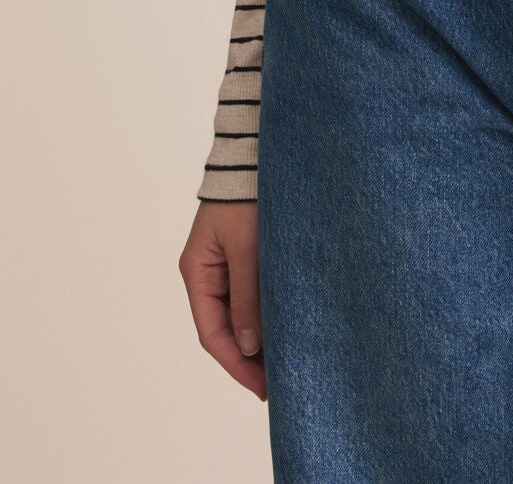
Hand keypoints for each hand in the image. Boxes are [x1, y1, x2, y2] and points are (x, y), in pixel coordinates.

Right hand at [178, 200, 266, 400]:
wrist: (253, 156)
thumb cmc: (246, 197)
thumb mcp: (247, 248)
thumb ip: (247, 296)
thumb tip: (250, 346)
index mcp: (197, 273)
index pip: (212, 333)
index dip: (237, 364)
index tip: (262, 387)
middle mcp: (207, 275)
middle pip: (225, 329)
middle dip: (249, 358)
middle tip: (278, 383)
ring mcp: (224, 267)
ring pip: (239, 315)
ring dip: (259, 339)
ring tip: (285, 363)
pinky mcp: (244, 258)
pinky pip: (251, 296)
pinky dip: (265, 315)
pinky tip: (284, 330)